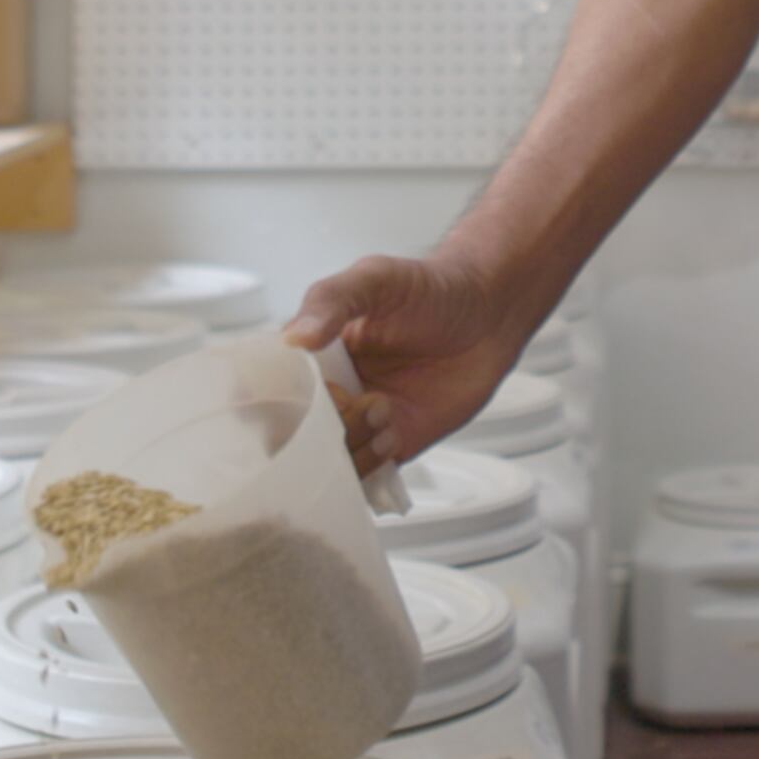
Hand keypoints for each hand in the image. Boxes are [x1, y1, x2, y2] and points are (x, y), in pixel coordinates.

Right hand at [283, 253, 530, 474]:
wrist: (488, 312)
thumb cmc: (428, 288)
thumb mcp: (374, 279)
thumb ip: (331, 301)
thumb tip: (293, 339)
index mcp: (310, 357)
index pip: (270, 393)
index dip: (276, 404)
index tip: (304, 395)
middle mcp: (328, 394)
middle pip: (292, 437)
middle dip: (319, 429)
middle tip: (357, 400)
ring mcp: (357, 424)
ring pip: (326, 462)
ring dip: (351, 444)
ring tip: (385, 409)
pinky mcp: (389, 447)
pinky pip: (361, 479)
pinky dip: (370, 467)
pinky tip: (394, 434)